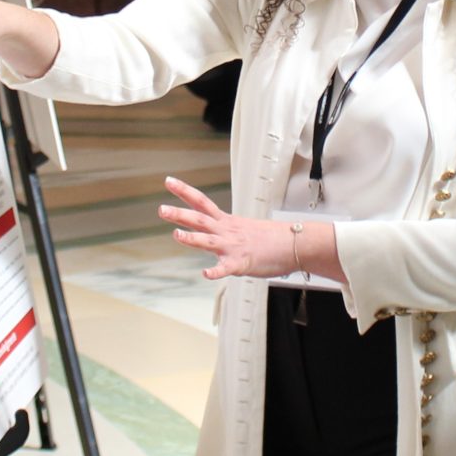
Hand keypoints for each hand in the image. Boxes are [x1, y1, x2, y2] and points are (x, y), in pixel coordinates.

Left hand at [157, 177, 336, 281]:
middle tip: (161, 209)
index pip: (202, 202)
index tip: (168, 181)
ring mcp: (233, 246)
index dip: (184, 191)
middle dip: (179, 214)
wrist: (295, 244)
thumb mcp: (244, 229)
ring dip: (192, 238)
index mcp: (227, 222)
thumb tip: (214, 230)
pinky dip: (216, 271)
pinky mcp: (242, 263)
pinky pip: (227, 268)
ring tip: (176, 235)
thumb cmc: (271, 239)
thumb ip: (226, 230)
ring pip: (209, 240)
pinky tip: (206, 273)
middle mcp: (227, 231)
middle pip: (200, 219)